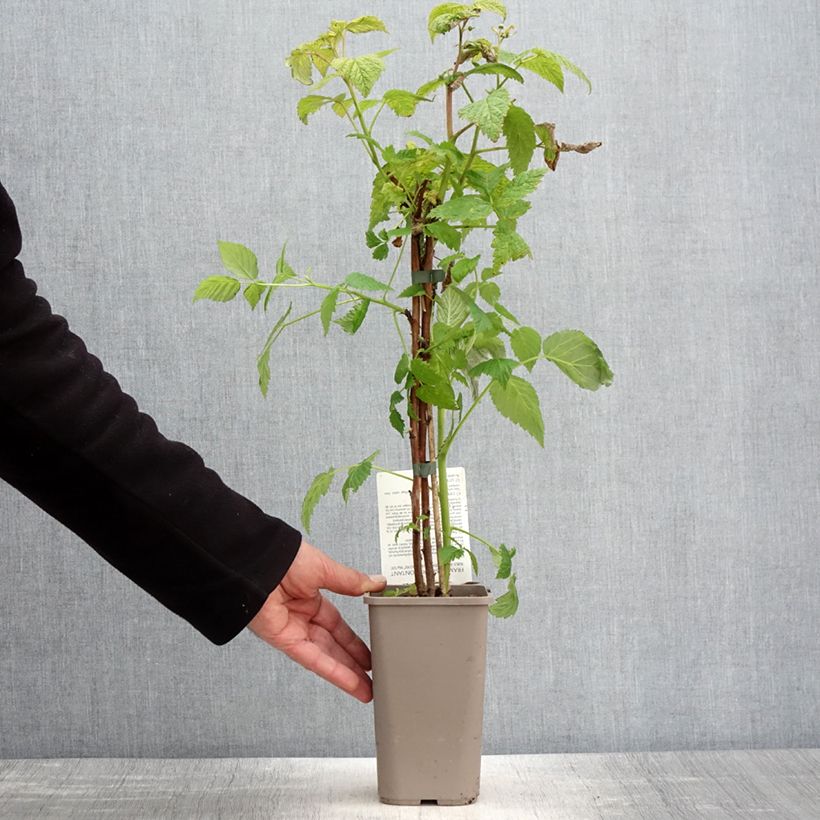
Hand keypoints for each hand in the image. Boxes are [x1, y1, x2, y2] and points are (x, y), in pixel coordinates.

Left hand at [247, 540, 385, 702]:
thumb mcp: (325, 569)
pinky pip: (313, 660)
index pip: (337, 626)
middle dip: (353, 663)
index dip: (353, 641)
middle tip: (372, 676)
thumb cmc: (284, 558)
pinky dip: (333, 672)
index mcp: (310, 598)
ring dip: (347, 675)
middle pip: (332, 646)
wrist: (257, 562)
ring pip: (325, 657)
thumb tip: (375, 583)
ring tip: (367, 689)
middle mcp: (301, 617)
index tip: (369, 652)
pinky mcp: (284, 641)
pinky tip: (350, 682)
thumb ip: (351, 581)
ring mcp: (292, 630)